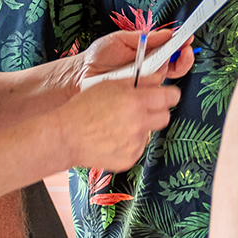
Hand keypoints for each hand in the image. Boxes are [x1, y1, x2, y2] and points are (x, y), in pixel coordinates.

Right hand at [54, 78, 181, 171]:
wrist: (67, 136)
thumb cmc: (84, 108)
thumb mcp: (110, 85)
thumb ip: (139, 81)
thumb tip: (158, 78)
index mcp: (136, 102)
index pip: (170, 97)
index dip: (169, 95)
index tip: (166, 95)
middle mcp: (139, 124)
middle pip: (165, 117)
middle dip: (157, 112)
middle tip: (142, 110)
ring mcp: (135, 144)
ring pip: (150, 133)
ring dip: (141, 128)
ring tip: (118, 125)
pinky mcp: (129, 158)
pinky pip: (138, 148)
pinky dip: (130, 143)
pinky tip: (113, 138)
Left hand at [80, 29, 195, 81]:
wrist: (81, 73)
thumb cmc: (99, 55)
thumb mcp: (121, 39)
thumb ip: (143, 37)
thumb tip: (166, 33)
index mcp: (148, 53)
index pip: (171, 50)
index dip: (181, 44)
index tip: (187, 38)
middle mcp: (149, 69)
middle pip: (176, 67)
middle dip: (184, 58)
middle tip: (185, 51)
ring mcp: (144, 83)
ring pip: (165, 79)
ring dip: (166, 68)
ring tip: (158, 61)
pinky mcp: (137, 96)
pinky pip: (150, 92)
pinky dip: (152, 84)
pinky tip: (148, 77)